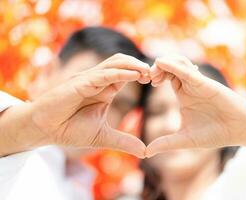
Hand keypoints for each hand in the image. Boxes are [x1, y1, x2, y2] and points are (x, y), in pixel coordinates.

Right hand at [30, 53, 149, 157]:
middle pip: (122, 63)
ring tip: (148, 72)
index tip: (156, 80)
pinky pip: (104, 74)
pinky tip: (135, 75)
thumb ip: (124, 141)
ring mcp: (88, 79)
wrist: (45, 130)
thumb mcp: (103, 136)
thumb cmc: (69, 129)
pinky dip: (121, 73)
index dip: (141, 74)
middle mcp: (97, 81)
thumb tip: (144, 152)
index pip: (126, 74)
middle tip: (156, 75)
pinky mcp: (80, 83)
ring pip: (114, 63)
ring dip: (133, 65)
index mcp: (104, 89)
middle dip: (140, 66)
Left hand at [146, 56, 245, 156]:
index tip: (142, 82)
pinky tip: (161, 64)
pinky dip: (173, 66)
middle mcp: (189, 85)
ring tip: (152, 74)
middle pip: (169, 66)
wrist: (240, 131)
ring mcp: (197, 83)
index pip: (165, 77)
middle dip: (154, 68)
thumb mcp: (185, 139)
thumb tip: (146, 153)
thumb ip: (166, 143)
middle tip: (145, 77)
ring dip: (162, 64)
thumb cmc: (215, 134)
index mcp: (183, 94)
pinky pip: (187, 71)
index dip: (152, 76)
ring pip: (177, 63)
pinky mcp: (205, 83)